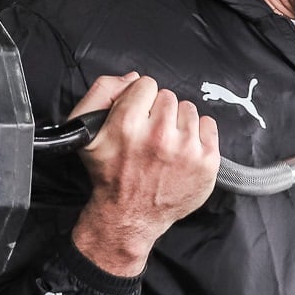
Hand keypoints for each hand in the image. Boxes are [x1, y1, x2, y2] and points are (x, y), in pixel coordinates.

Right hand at [69, 73, 220, 275]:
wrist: (129, 215)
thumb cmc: (108, 173)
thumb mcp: (86, 131)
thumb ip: (102, 92)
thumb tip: (133, 78)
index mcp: (127, 125)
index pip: (146, 84)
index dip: (140, 100)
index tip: (137, 117)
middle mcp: (159, 135)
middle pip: (168, 96)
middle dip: (159, 112)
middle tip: (151, 135)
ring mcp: (186, 149)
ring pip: (188, 109)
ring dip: (178, 122)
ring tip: (166, 144)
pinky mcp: (207, 162)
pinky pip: (209, 124)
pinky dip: (198, 134)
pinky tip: (183, 149)